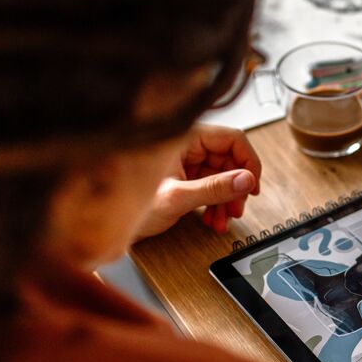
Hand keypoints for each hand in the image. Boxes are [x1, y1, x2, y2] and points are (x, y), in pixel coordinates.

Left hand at [136, 124, 261, 237]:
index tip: (252, 185)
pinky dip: (216, 204)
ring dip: (227, 200)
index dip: (248, 162)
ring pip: (224, 176)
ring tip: (222, 220)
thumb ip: (214, 189)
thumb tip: (245, 180)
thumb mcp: (177, 197)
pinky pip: (212, 186)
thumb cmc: (129, 204)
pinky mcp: (186, 176)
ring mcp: (187, 161)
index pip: (233, 138)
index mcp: (185, 137)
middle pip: (231, 160)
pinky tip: (212, 219)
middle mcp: (188, 145)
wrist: (109, 224)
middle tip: (236, 208)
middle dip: (236, 188)